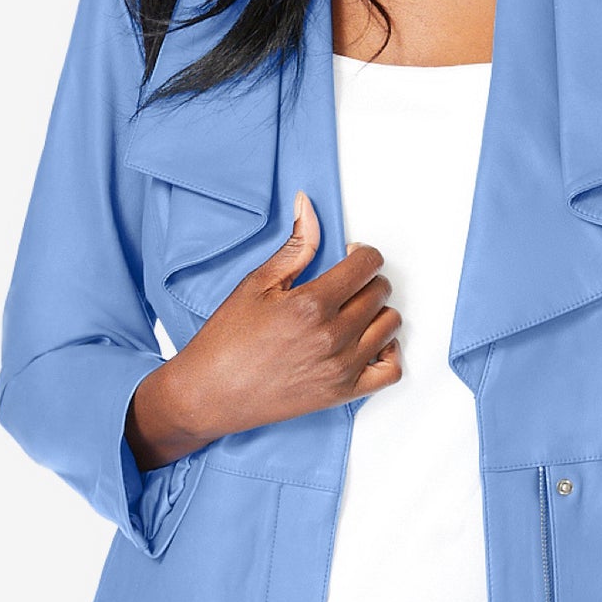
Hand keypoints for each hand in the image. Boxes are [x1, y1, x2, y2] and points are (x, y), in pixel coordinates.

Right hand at [126, 191, 401, 467]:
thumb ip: (295, 246)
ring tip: (353, 311)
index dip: (362, 253)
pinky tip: (369, 342)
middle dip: (367, 280)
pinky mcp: (344, 393)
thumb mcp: (256, 284)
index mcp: (311, 303)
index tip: (350, 257)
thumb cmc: (227, 341)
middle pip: (380, 291)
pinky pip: (391, 369)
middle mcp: (333, 335)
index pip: (367, 264)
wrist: (210, 394)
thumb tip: (309, 206)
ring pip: (390, 324)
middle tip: (345, 285)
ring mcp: (342, 367)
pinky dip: (389, 352)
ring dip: (377, 311)